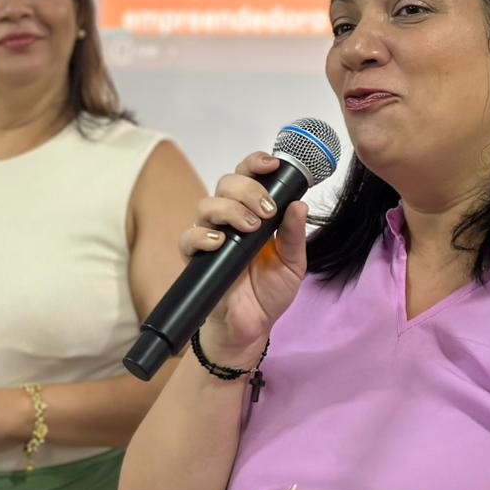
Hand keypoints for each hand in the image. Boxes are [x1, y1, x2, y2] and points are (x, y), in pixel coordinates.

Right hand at [179, 153, 309, 365]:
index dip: (256, 163)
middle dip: (249, 190)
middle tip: (267, 211)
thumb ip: (294, 235)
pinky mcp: (196, 259)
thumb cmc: (269, 291)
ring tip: (252, 228)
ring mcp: (211, 236)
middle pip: (227, 183)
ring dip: (231, 210)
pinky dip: (203, 235)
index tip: (273, 164)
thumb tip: (300, 203)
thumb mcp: (293, 263)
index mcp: (253, 212)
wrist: (252, 326)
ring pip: (207, 204)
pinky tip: (220, 242)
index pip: (248, 176)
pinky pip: (189, 237)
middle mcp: (229, 218)